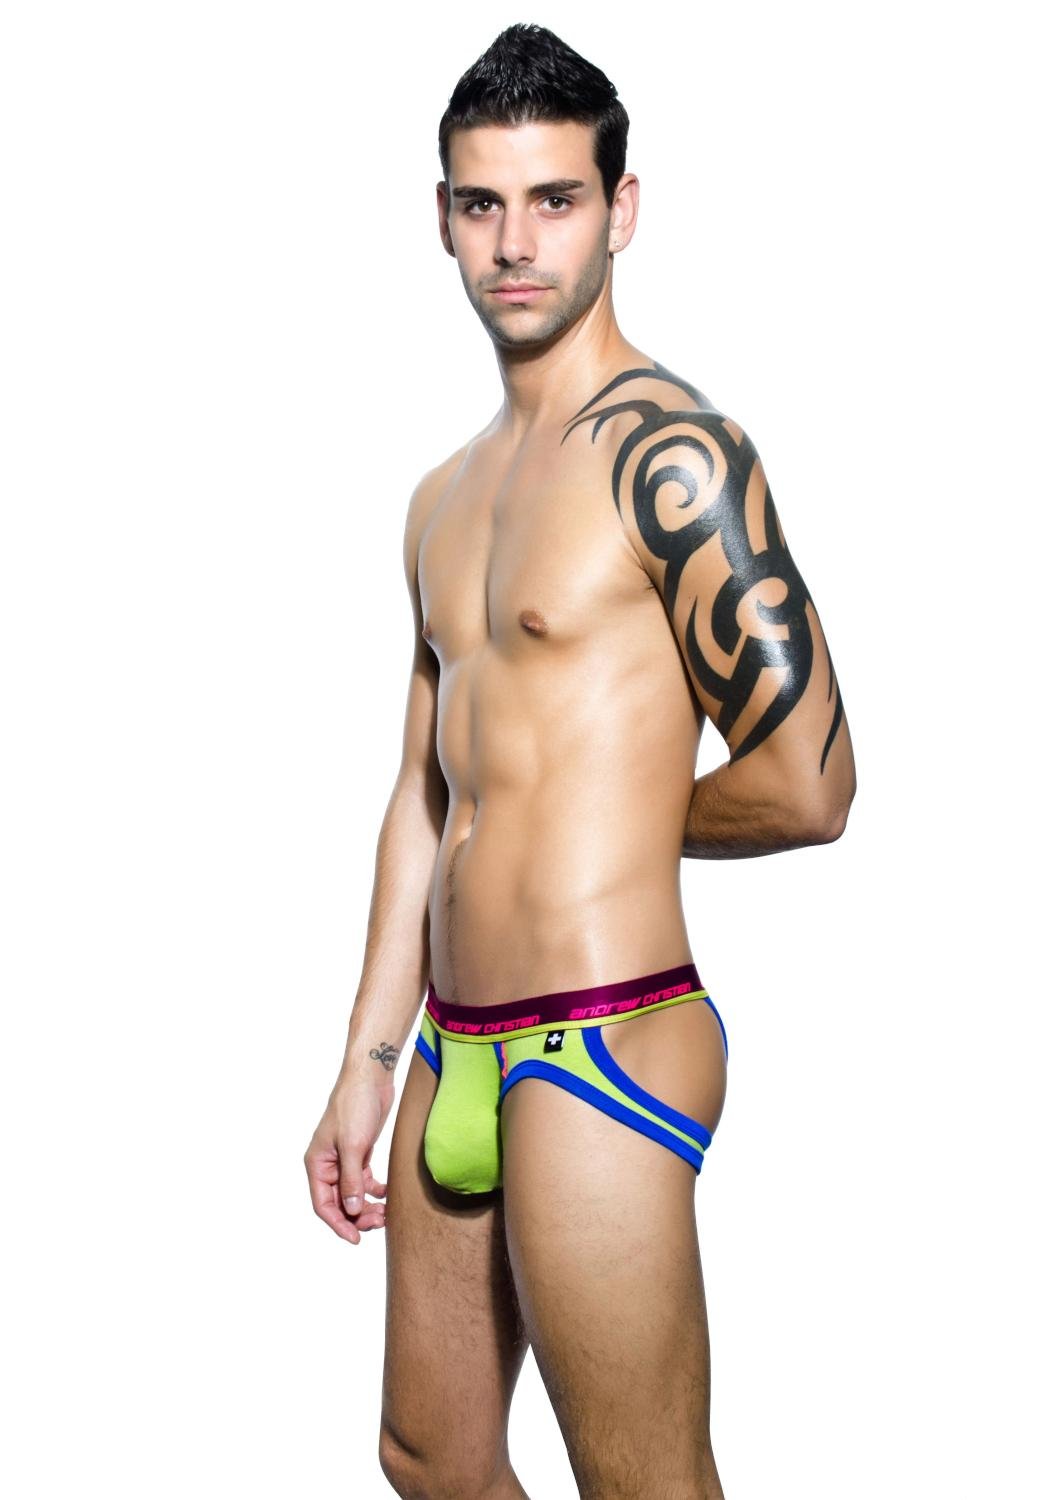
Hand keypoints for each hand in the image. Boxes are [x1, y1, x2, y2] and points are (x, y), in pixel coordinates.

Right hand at [304, 1079, 392, 1244]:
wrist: (371, 1078)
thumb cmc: (355, 1106)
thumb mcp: (353, 1145)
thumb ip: (351, 1179)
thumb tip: (352, 1209)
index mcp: (317, 1163)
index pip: (322, 1204)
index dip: (338, 1224)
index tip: (356, 1238)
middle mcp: (328, 1165)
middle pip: (339, 1203)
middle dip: (358, 1216)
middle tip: (380, 1223)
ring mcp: (345, 1160)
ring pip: (353, 1194)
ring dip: (368, 1206)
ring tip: (386, 1213)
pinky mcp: (361, 1153)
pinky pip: (365, 1181)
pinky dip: (375, 1190)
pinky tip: (388, 1194)